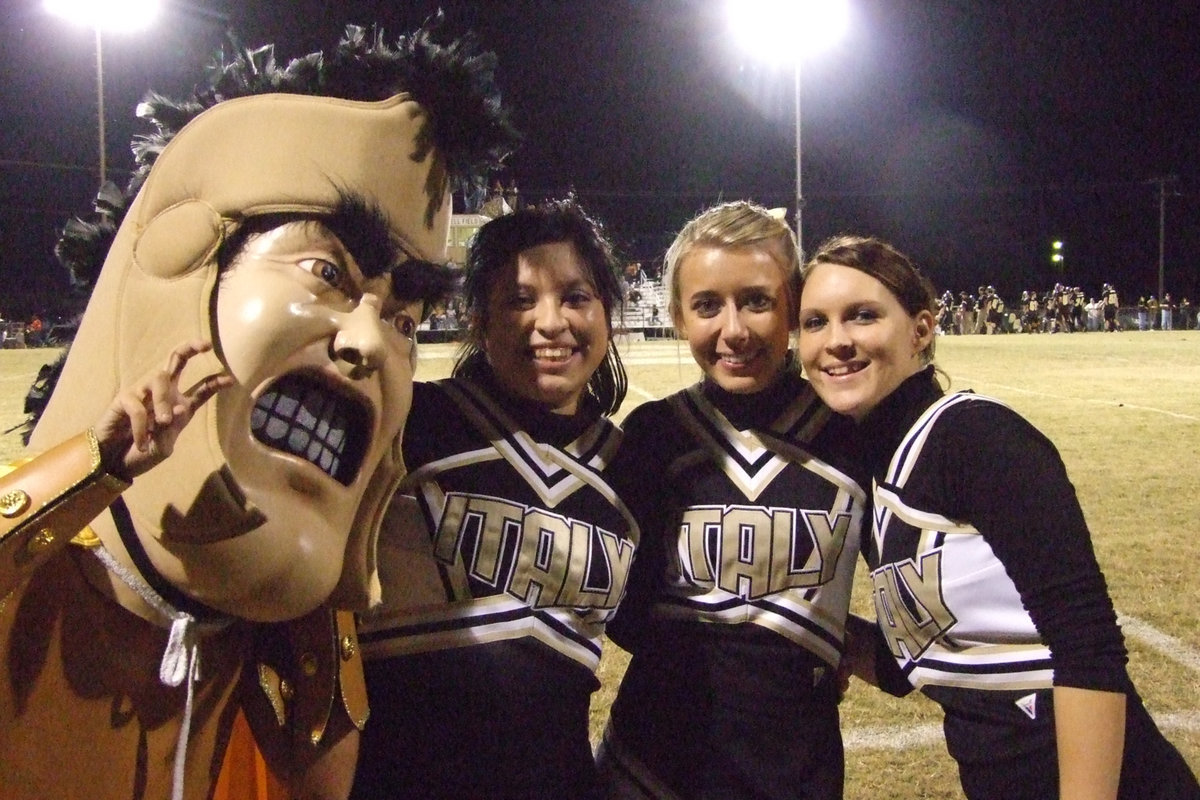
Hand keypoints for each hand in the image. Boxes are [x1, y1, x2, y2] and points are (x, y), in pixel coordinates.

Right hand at [93, 339, 232, 480]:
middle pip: (175, 360)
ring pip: (159, 378)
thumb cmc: (141, 453)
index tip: (230, 380)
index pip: (201, 389)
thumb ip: (171, 431)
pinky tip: (141, 443)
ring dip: (163, 400)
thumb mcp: (163, 447)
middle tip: (205, 345)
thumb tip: (177, 409)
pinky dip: (142, 427)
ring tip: (163, 422)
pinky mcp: (123, 399)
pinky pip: (138, 406)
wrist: (114, 464)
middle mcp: (163, 393)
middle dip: (190, 348)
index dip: (215, 383)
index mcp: (180, 404)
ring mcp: (142, 393)